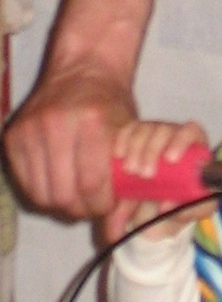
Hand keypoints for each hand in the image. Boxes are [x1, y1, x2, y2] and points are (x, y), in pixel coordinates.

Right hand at [2, 0, 158, 233]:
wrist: (83, 69)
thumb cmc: (111, 106)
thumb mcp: (129, 138)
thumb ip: (126, 185)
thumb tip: (114, 232)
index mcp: (91, 123)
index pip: (92, 186)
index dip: (101, 206)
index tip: (107, 204)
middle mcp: (56, 125)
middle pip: (64, 196)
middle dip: (81, 209)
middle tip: (91, 205)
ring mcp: (30, 130)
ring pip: (41, 195)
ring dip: (60, 204)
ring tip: (76, 196)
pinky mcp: (12, 137)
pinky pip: (25, 183)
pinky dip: (42, 192)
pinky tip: (58, 183)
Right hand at [111, 118, 208, 238]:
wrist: (159, 206)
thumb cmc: (183, 202)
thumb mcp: (192, 210)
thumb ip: (188, 210)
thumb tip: (166, 204)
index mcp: (195, 146)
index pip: (192, 131)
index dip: (181, 140)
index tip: (170, 159)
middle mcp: (174, 135)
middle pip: (164, 130)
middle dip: (152, 151)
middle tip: (145, 175)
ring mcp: (153, 133)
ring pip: (144, 129)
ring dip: (135, 148)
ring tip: (130, 170)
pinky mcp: (135, 136)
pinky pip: (128, 130)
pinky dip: (122, 140)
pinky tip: (119, 155)